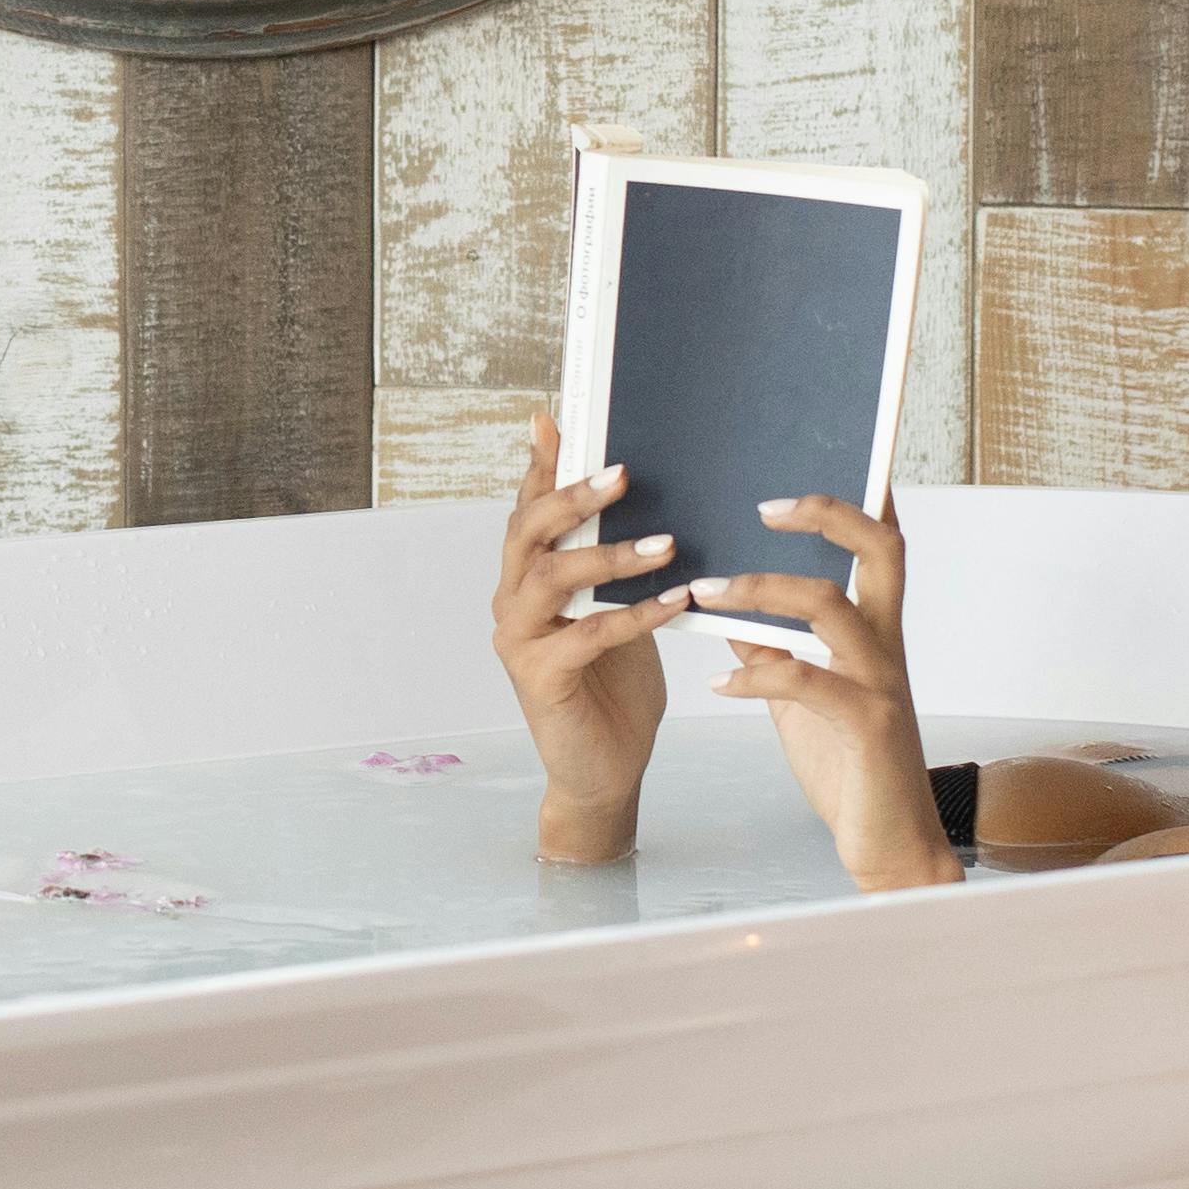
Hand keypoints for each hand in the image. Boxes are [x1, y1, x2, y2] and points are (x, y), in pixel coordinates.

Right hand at [493, 412, 681, 862]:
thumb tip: (647, 500)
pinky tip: (677, 603)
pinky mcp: (540, 679)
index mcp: (527, 577)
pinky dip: (633, 615)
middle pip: (527, 530)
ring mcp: (518, 640)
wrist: (603, 770)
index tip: (554, 418)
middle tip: (621, 473)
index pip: (528, 507)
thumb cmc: (616, 686)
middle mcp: (511, 601)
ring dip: (607, 555)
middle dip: (572, 496)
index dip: (540, 464)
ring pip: (549, 577)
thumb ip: (616, 560)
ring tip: (665, 543)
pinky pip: (586, 635)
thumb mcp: (619, 609)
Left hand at [700, 494, 954, 891]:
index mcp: (876, 633)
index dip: (856, 499)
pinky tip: (720, 683)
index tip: (806, 466)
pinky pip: (809, 683)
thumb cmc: (848, 766)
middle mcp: (887, 647)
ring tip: (706, 592)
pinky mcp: (869, 727)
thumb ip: (773, 647)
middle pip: (881, 550)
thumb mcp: (800, 698)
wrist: (890, 847)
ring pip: (832, 606)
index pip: (880, 547)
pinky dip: (758, 676)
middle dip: (825, 515)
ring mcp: (882, 684)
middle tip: (761, 505)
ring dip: (761, 590)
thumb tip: (726, 604)